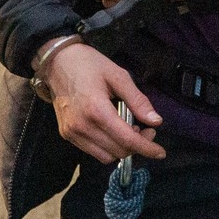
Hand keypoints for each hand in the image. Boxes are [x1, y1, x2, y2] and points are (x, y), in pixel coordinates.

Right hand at [43, 43, 164, 163]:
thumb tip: (156, 122)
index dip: (147, 148)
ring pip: (106, 157)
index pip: (127, 140)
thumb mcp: (118, 75)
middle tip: (146, 129)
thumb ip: (138, 100)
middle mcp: (82, 126)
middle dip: (138, 145)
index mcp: (96, 109)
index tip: (161, 152)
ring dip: (122, 148)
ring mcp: (72, 132)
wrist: (56, 61)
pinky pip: (93, 152)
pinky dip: (108, 147)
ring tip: (129, 130)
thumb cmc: (89, 64)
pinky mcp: (66, 134)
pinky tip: (112, 131)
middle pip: (119, 151)